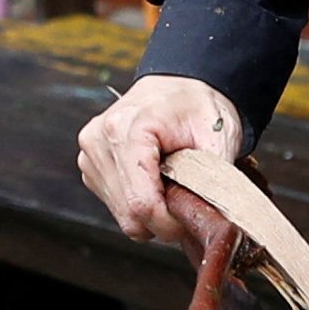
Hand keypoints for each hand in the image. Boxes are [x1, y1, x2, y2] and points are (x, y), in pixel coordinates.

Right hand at [77, 73, 244, 247]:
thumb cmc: (198, 104)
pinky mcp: (90, 165)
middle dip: (163, 221)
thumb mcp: (218, 136)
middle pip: (129, 215)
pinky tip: (156, 182)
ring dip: (152, 214)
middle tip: (189, 203)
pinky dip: (140, 204)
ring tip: (173, 185)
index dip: (170, 225)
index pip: (141, 204)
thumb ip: (213, 180)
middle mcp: (99, 141)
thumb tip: (214, 221)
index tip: (192, 222)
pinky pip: (117, 206)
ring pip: (122, 215)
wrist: (178, 83)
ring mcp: (90, 154)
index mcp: (126, 130)